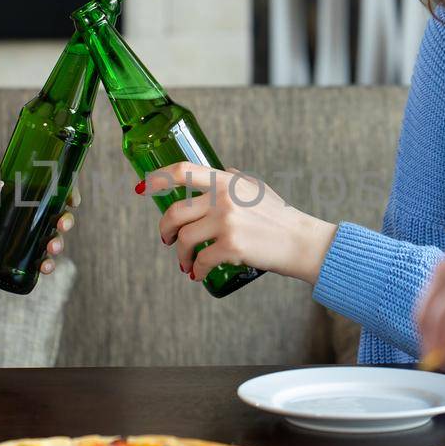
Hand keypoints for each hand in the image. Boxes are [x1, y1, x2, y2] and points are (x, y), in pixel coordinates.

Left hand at [0, 180, 79, 304]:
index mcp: (15, 206)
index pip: (45, 196)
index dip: (64, 194)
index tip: (71, 197)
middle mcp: (23, 224)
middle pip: (55, 217)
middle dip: (67, 219)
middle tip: (63, 224)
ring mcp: (23, 244)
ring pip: (52, 240)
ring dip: (59, 243)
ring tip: (52, 248)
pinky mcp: (20, 264)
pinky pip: (41, 263)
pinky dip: (49, 264)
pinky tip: (46, 266)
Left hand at [145, 162, 336, 283]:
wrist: (300, 241)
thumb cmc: (279, 217)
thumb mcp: (257, 188)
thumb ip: (235, 180)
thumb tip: (221, 172)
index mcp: (226, 181)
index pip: (183, 171)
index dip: (158, 178)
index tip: (143, 187)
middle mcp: (223, 198)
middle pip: (175, 212)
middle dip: (164, 230)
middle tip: (166, 240)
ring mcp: (226, 222)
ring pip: (184, 239)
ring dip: (181, 256)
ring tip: (185, 263)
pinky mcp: (231, 247)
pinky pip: (200, 261)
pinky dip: (195, 271)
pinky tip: (197, 274)